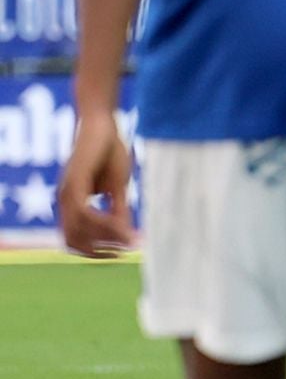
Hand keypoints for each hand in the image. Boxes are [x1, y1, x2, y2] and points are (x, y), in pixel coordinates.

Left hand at [58, 114, 134, 258]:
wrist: (103, 124)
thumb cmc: (109, 152)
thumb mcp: (117, 186)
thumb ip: (118, 209)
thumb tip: (125, 232)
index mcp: (72, 203)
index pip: (76, 238)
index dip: (96, 251)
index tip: (120, 254)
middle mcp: (64, 200)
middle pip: (74, 240)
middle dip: (98, 251)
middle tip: (123, 253)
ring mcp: (67, 192)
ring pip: (79, 229)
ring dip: (105, 238)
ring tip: (128, 239)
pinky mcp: (75, 183)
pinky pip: (85, 212)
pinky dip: (103, 223)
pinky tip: (122, 225)